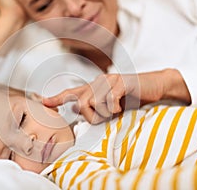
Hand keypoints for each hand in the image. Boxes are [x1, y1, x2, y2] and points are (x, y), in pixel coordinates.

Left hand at [43, 69, 190, 123]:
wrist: (154, 86)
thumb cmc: (131, 98)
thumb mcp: (110, 106)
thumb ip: (94, 107)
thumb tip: (76, 109)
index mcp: (94, 87)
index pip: (71, 92)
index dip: (56, 98)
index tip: (42, 102)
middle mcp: (99, 81)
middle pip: (81, 103)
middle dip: (92, 116)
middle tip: (106, 117)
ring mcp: (110, 80)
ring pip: (94, 102)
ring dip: (105, 113)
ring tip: (116, 111)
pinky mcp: (122, 82)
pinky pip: (109, 100)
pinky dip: (114, 108)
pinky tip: (122, 106)